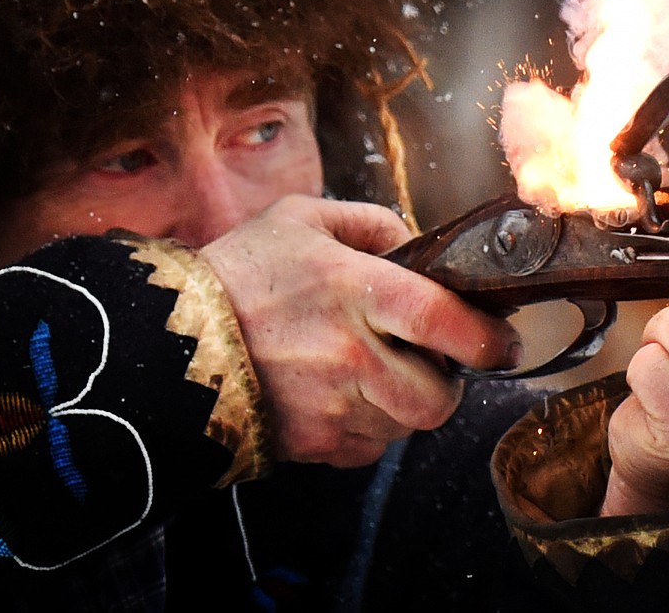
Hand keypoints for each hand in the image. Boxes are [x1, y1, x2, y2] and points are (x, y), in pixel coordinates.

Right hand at [200, 195, 520, 466]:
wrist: (166, 340)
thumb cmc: (238, 273)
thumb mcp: (301, 219)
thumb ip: (370, 222)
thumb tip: (415, 241)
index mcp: (354, 289)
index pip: (444, 321)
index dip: (485, 338)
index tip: (502, 343)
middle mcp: (350, 353)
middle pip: (437, 398)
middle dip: (448, 387)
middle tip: (434, 364)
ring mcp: (330, 405)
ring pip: (404, 426)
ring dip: (405, 406)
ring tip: (377, 375)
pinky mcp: (312, 443)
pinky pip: (368, 449)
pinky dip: (369, 429)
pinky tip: (344, 398)